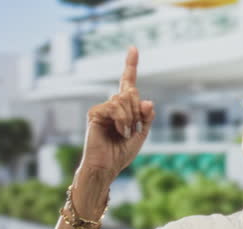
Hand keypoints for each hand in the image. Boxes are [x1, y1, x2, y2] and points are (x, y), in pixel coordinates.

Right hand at [80, 46, 155, 179]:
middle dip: (137, 112)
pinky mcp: (95, 112)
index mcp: (123, 108)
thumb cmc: (121, 153)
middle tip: (131, 130)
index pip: (127, 83)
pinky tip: (118, 132)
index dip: (130, 65)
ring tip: (124, 134)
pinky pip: (115, 107)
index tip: (133, 48)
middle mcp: (112, 104)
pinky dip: (122, 120)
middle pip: (132, 92)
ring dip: (130, 118)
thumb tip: (148, 100)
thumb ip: (146, 117)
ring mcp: (102, 107)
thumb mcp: (141, 134)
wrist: (106, 167)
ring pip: (124, 99)